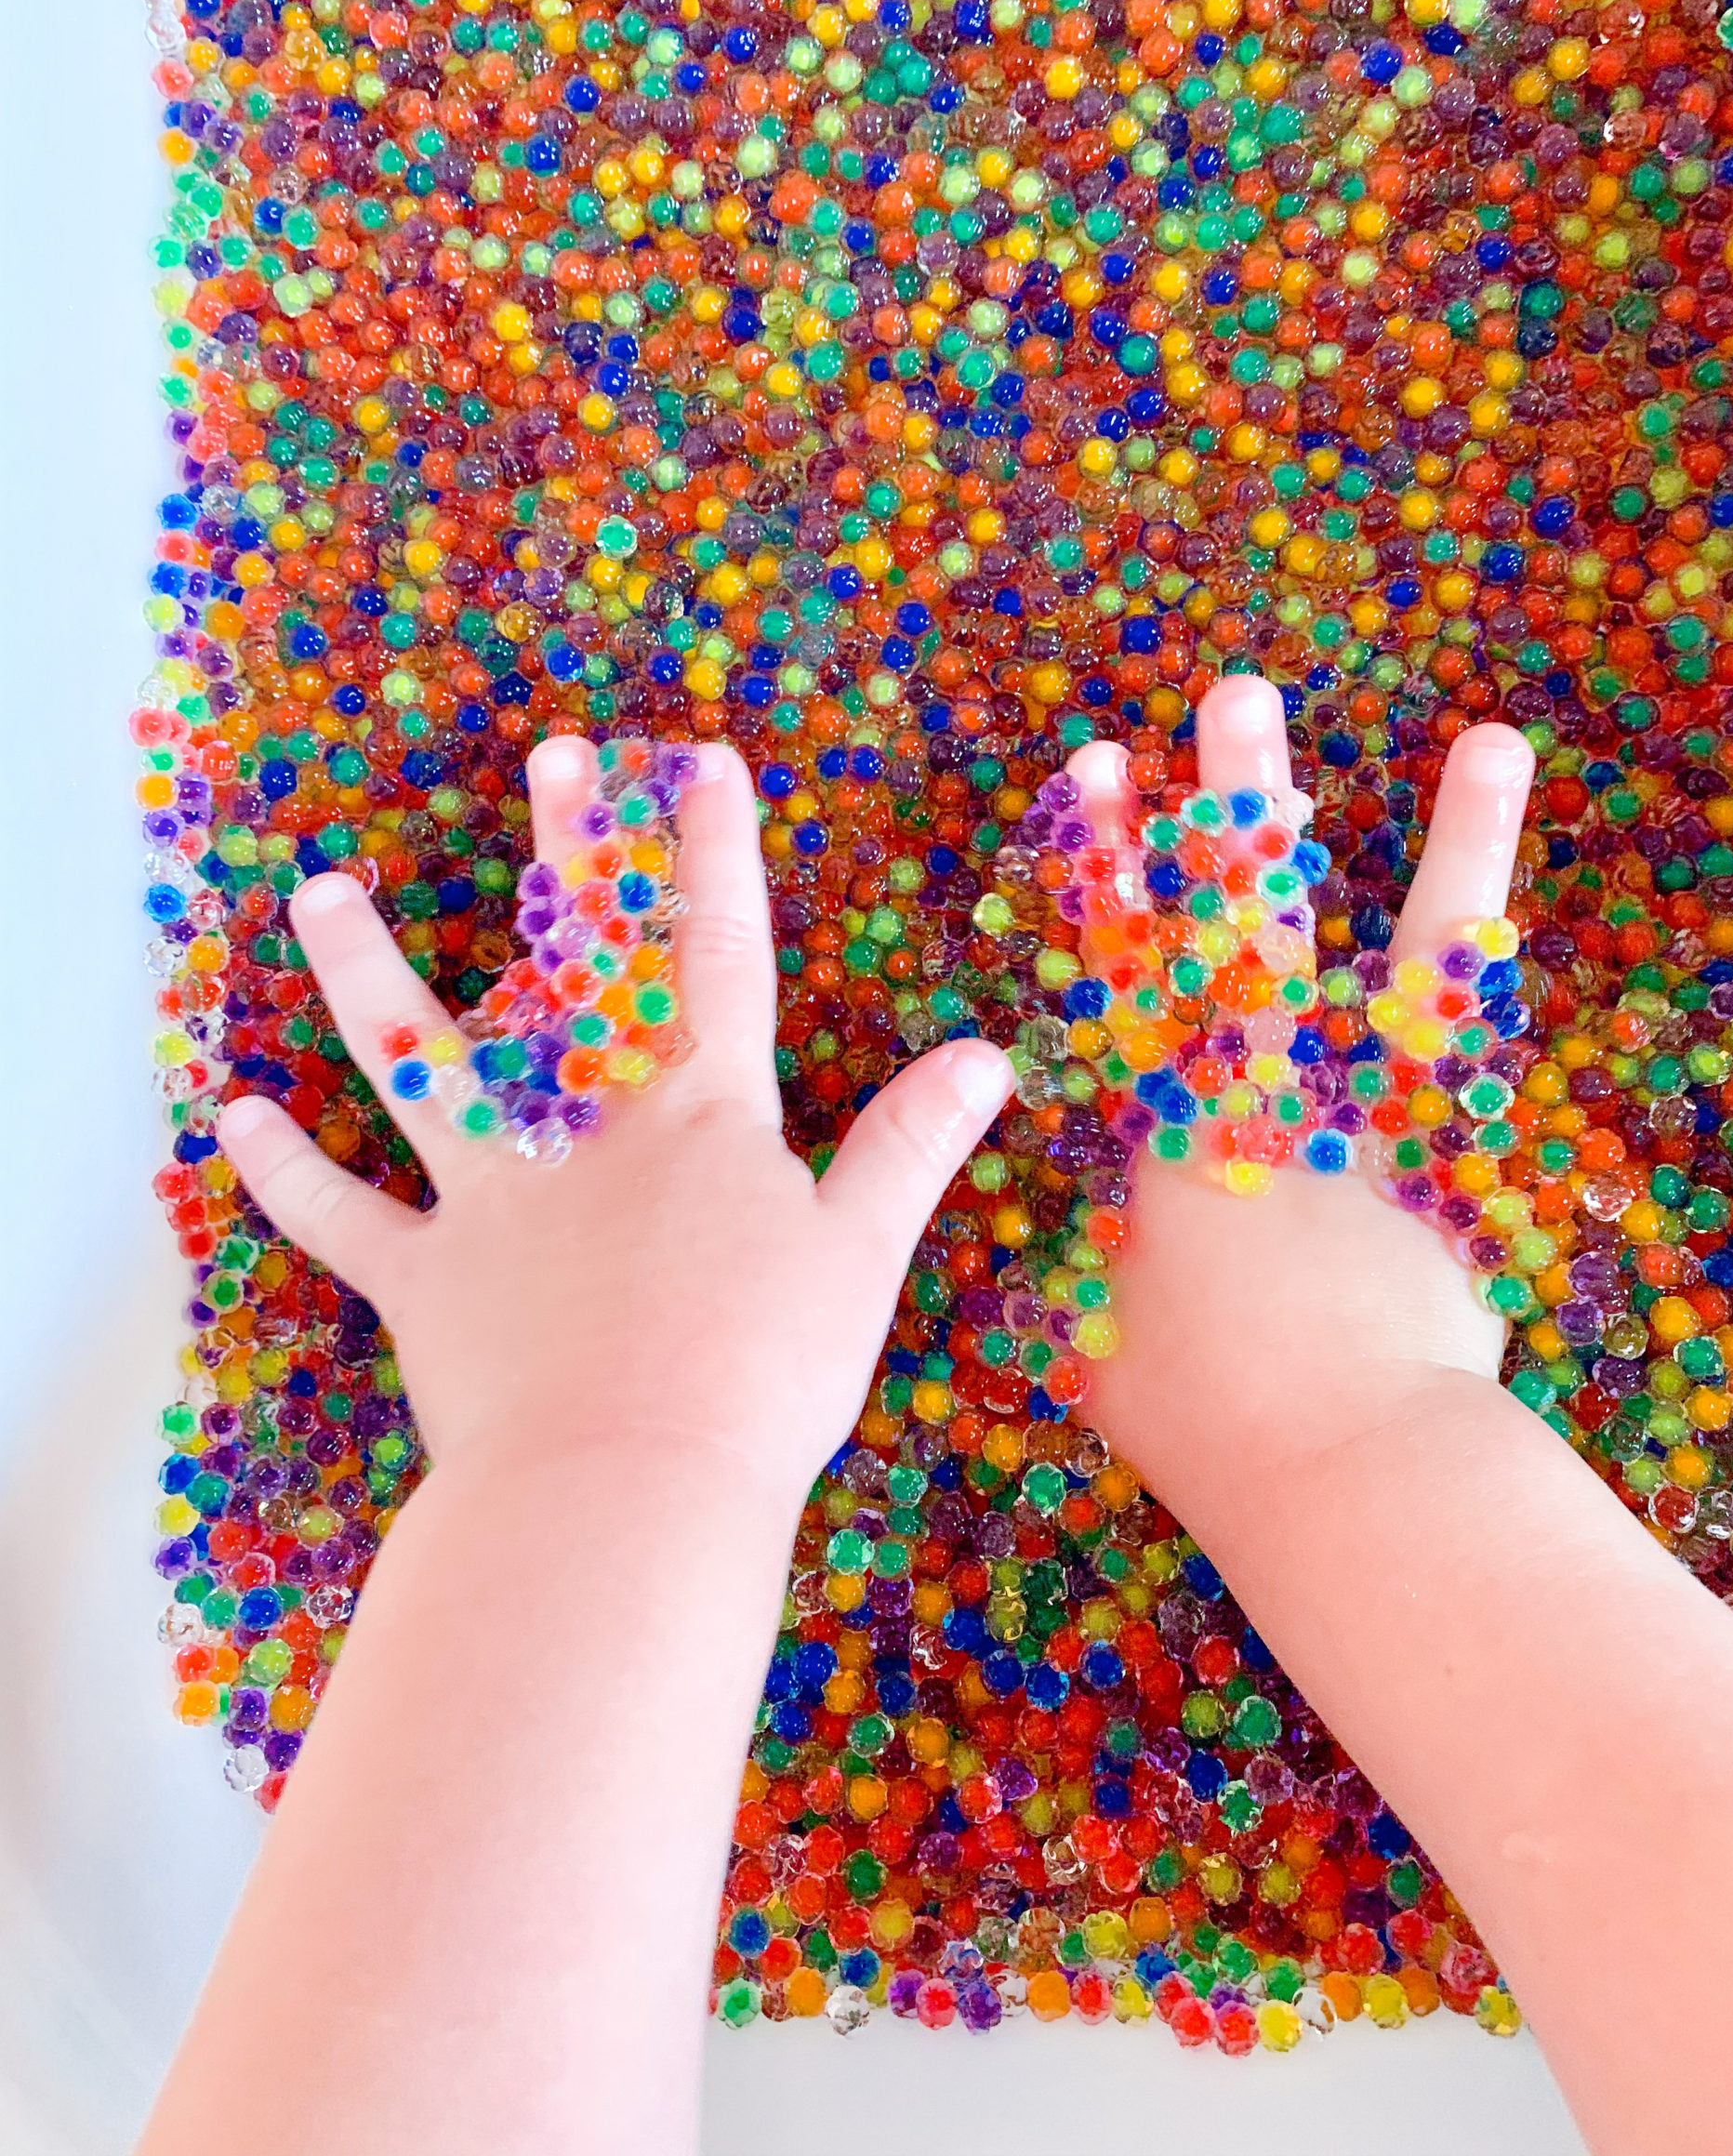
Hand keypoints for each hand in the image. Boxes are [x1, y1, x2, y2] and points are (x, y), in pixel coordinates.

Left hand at [217, 740, 1013, 1508]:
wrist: (630, 1486)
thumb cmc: (760, 1376)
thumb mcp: (861, 1254)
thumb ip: (912, 1146)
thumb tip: (987, 1055)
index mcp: (699, 1115)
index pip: (718, 956)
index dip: (716, 856)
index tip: (703, 762)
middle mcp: (586, 1128)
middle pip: (576, 970)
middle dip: (571, 857)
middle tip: (552, 758)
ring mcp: (494, 1195)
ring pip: (419, 1061)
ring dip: (362, 973)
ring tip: (317, 892)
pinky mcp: (426, 1277)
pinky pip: (342, 1216)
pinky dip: (286, 1173)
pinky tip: (232, 1115)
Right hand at [1065, 676, 1534, 1512]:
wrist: (1344, 1462)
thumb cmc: (1205, 1422)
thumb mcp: (1096, 1354)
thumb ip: (1066, 1295)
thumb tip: (1033, 1277)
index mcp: (1170, 1129)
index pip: (1128, 965)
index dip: (1110, 862)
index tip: (1097, 769)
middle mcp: (1273, 1094)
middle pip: (1253, 925)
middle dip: (1239, 805)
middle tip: (1237, 697)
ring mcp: (1381, 1118)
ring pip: (1411, 957)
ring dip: (1454, 847)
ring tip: (1488, 740)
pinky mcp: (1459, 1162)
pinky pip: (1490, 1057)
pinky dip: (1508, 983)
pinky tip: (1528, 908)